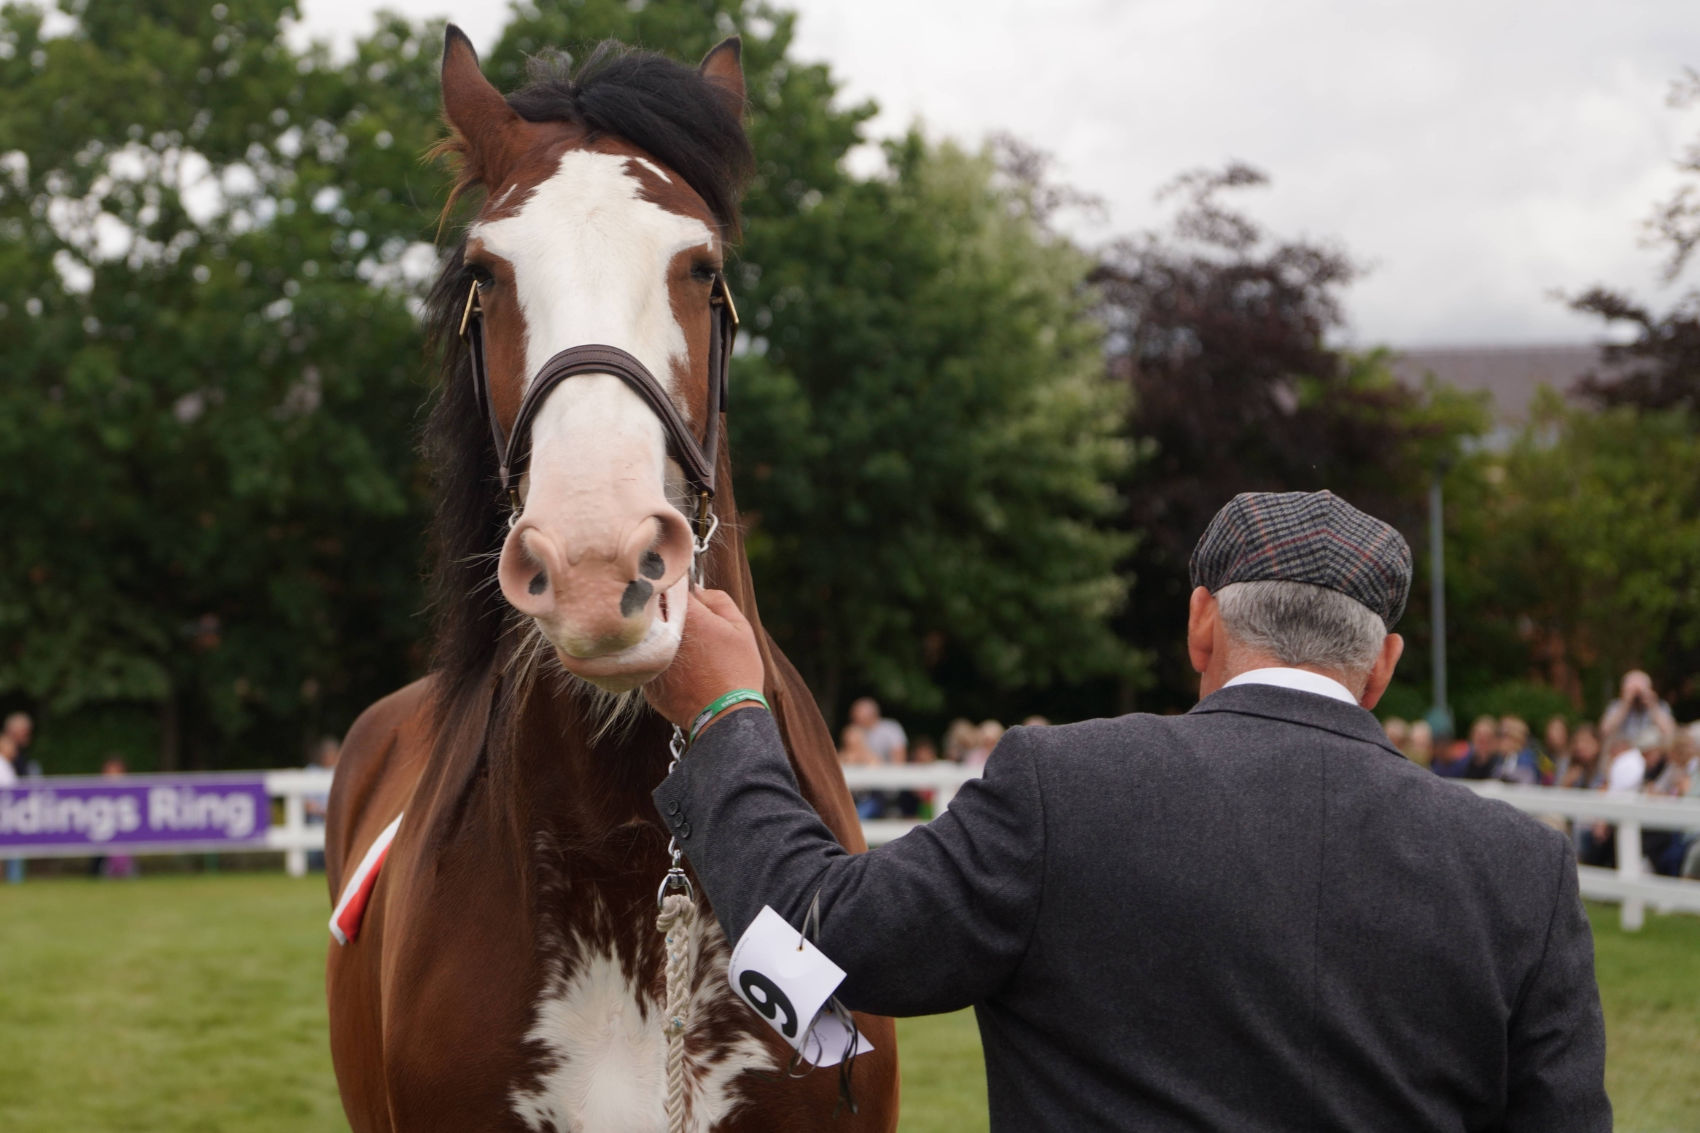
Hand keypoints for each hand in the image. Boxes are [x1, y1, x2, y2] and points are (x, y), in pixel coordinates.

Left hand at [644, 587, 765, 728]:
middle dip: (665, 612)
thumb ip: (718, 600)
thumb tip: (698, 590)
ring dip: (660, 638)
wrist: (726, 716)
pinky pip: (649, 665)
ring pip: (648, 639)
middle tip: (687, 624)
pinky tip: (682, 675)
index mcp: (687, 616)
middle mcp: (662, 635)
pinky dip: (660, 665)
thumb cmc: (738, 670)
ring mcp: (651, 660)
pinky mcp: (646, 683)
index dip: (678, 589)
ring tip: (687, 654)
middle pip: (653, 611)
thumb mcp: (740, 628)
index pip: (670, 586)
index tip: (686, 596)